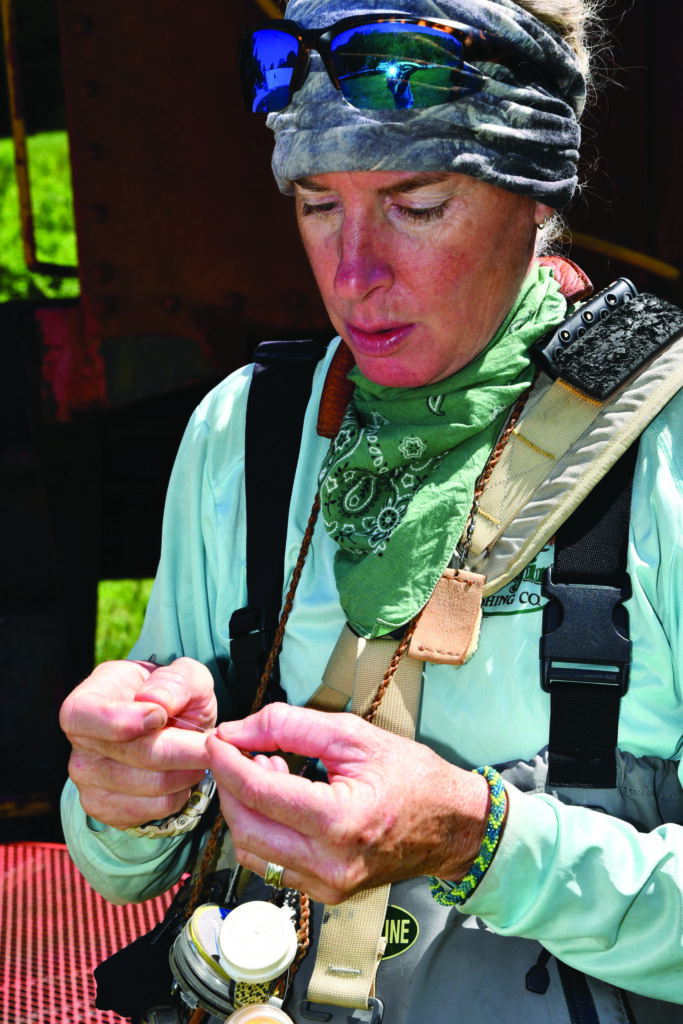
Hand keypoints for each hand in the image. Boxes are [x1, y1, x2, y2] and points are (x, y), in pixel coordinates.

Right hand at [60, 657, 216, 828]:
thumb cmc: (169, 695)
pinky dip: (183, 792)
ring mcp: (89, 784)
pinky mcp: (110, 811)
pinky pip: (158, 808)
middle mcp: (79, 748)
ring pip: (154, 785)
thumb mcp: (183, 675)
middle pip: (138, 754)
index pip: (84, 716)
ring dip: (189, 770)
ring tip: (197, 753)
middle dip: (186, 748)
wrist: (167, 726)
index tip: (161, 716)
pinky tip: (183, 773)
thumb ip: (175, 680)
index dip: (121, 719)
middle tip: (213, 740)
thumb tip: (157, 701)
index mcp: (84, 704)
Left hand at [207, 703, 488, 903]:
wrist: (452, 825)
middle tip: (238, 752)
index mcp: (341, 820)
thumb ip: (290, 726)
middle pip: (246, 826)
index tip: (215, 739)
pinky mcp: (324, 893)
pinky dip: (262, 830)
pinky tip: (279, 801)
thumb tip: (238, 731)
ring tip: (265, 772)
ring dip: (242, 810)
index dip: (227, 762)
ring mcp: (327, 885)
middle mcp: (330, 862)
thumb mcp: (353, 735)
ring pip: (251, 852)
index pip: (259, 792)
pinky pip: (271, 865)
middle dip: (229, 786)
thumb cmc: (412, 776)